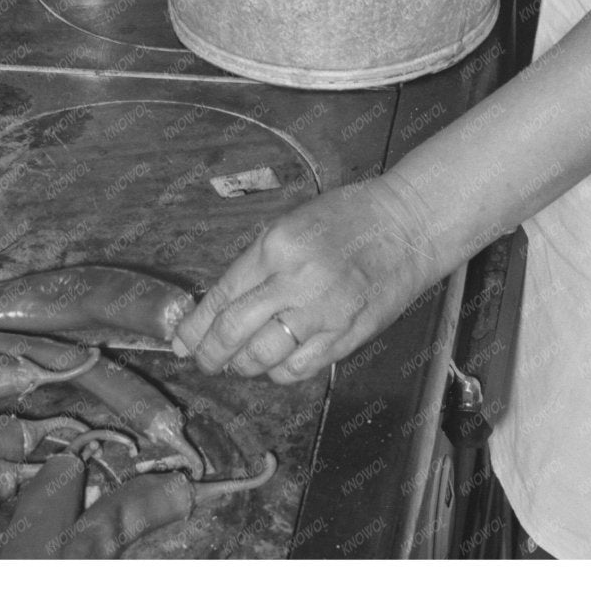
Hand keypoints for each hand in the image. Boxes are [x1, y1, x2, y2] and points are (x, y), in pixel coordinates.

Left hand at [170, 175, 445, 382]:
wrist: (408, 225)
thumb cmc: (349, 218)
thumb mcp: (293, 226)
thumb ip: (257, 266)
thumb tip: (218, 307)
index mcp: (278, 245)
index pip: (223, 296)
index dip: (196, 327)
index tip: (182, 344)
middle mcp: (296, 280)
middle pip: (234, 332)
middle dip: (211, 354)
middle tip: (206, 361)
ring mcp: (323, 312)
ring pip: (262, 358)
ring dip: (244, 366)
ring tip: (241, 362)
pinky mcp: (346, 336)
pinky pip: (298, 369)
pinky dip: (280, 372)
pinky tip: (277, 363)